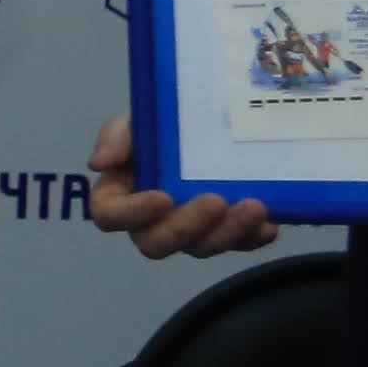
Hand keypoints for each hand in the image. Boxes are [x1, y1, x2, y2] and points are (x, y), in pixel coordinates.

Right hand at [80, 109, 275, 259]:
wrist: (209, 121)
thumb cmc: (163, 122)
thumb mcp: (137, 119)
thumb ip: (117, 136)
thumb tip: (98, 162)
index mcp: (121, 195)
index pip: (110, 216)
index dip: (133, 214)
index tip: (163, 197)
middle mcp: (152, 221)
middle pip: (156, 243)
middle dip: (187, 227)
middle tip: (216, 201)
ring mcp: (191, 230)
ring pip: (201, 247)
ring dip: (227, 233)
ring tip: (255, 207)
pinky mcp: (226, 232)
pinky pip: (238, 244)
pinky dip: (253, 236)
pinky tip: (269, 223)